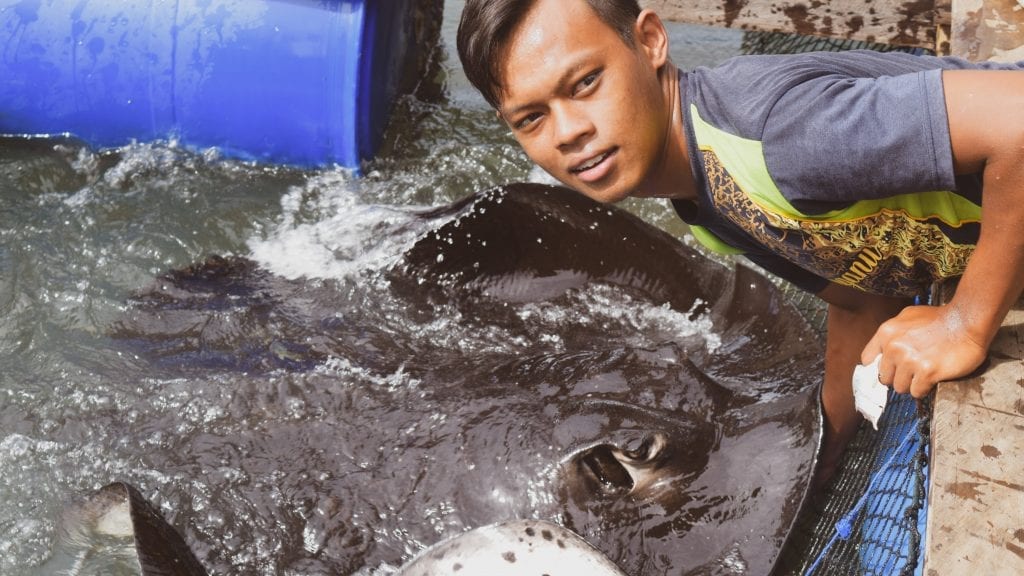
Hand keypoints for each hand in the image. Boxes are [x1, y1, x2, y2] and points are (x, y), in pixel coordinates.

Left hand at [861, 304, 987, 397]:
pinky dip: (924, 389)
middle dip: (898, 377)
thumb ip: (892, 334)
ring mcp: (909, 360)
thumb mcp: (907, 317)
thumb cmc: (939, 318)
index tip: (889, 370)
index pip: (867, 360)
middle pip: (884, 378)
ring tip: (924, 373)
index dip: (879, 367)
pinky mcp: (927, 372)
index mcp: (886, 333)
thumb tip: (882, 352)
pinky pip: (916, 392)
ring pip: (900, 387)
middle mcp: (894, 347)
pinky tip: (933, 378)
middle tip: (912, 372)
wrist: (967, 320)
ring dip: (912, 384)